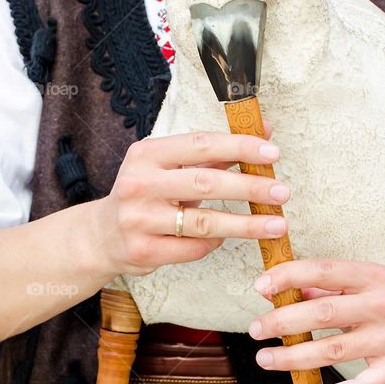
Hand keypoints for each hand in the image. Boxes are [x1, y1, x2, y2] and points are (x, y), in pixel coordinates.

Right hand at [93, 128, 290, 277]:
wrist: (102, 236)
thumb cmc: (146, 195)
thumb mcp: (170, 167)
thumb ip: (215, 153)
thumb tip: (264, 133)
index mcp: (147, 154)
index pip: (201, 144)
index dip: (240, 147)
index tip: (273, 153)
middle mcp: (139, 184)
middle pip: (206, 183)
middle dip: (250, 187)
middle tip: (282, 192)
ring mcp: (139, 219)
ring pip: (204, 222)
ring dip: (246, 224)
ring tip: (277, 224)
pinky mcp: (144, 251)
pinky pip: (194, 248)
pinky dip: (216, 244)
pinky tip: (230, 238)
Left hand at [248, 260, 384, 383]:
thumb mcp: (361, 284)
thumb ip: (321, 288)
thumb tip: (273, 290)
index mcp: (374, 276)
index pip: (325, 270)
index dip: (289, 276)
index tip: (260, 286)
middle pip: (325, 314)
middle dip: (283, 321)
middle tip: (256, 329)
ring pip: (333, 351)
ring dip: (293, 358)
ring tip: (265, 359)